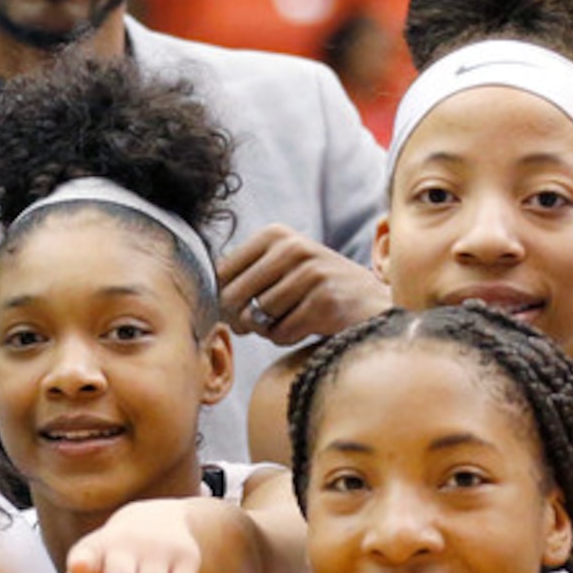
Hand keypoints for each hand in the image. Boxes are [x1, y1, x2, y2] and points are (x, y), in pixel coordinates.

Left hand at [215, 227, 387, 345]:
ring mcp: (310, 273)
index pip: (220, 274)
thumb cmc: (315, 291)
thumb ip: (242, 278)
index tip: (246, 306)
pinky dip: (288, 338)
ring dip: (270, 329)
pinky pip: (280, 334)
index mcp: (275, 235)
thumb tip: (201, 301)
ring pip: (257, 319)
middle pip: (233, 298)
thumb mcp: (280, 270)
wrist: (371, 304)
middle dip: (243, 319)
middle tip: (267, 320)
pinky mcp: (324, 302)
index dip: (225, 300)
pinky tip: (310, 325)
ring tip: (296, 316)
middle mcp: (293, 248)